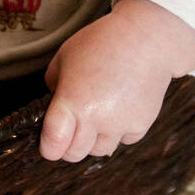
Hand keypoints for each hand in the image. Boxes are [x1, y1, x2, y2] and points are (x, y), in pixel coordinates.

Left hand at [39, 0, 194, 160]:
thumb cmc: (102, 43)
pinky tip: (118, 108)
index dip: (47, 147)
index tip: (47, 143)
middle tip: (69, 129)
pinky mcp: (141, 125)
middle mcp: (96, 118)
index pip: (53, 145)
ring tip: (96, 113)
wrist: (147, 39)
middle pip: (74, 154)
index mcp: (72, 101)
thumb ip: (53, 87)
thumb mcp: (64, 58)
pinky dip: (117, 131)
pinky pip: (122, 140)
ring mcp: (120, 124)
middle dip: (67, 146)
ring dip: (93, 140)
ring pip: (99, 150)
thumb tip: (52, 109)